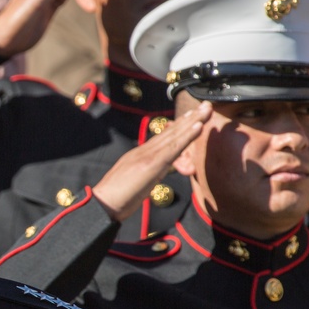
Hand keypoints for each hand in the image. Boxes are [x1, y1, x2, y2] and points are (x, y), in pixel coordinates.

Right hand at [92, 101, 212, 221]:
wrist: (102, 204)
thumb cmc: (114, 200)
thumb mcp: (132, 185)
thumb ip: (143, 177)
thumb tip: (149, 177)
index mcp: (139, 156)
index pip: (162, 139)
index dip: (178, 127)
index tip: (191, 117)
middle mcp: (144, 151)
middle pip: (170, 132)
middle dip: (189, 119)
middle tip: (205, 105)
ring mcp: (147, 155)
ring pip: (175, 135)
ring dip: (193, 121)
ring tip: (206, 109)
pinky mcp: (152, 163)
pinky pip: (174, 147)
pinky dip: (187, 136)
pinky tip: (199, 126)